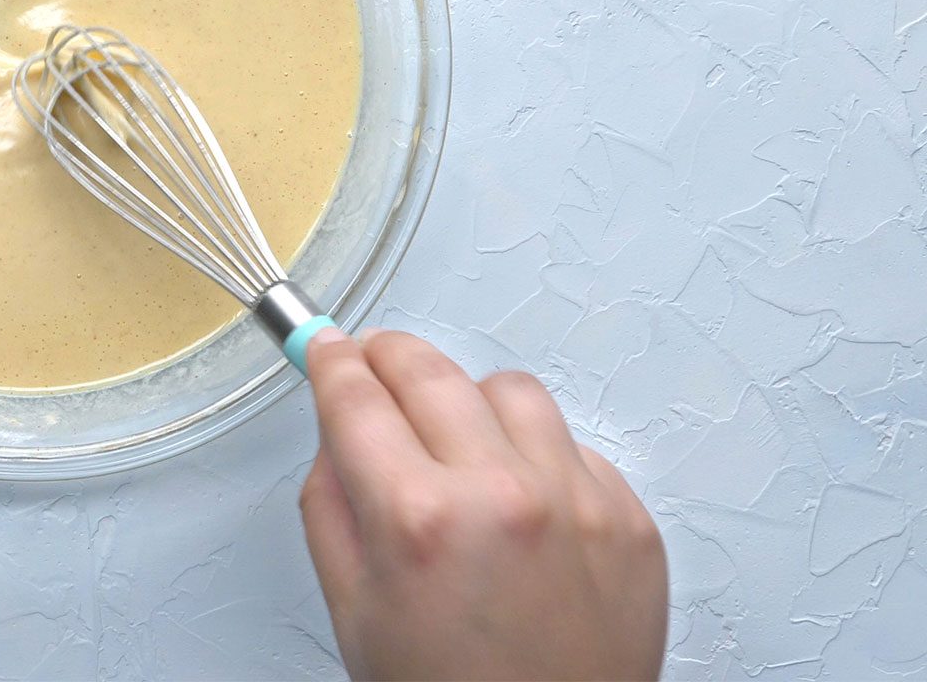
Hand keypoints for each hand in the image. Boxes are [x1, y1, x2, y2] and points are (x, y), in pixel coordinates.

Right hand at [300, 330, 666, 680]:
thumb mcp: (352, 607)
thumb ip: (331, 505)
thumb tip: (336, 429)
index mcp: (417, 520)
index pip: (357, 394)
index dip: (333, 361)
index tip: (328, 349)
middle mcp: (501, 496)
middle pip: (428, 369)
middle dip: (388, 356)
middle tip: (374, 362)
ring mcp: (576, 503)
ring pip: (508, 389)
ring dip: (469, 401)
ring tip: (456, 441)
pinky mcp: (628, 519)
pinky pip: (571, 444)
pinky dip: (536, 455)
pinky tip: (516, 497)